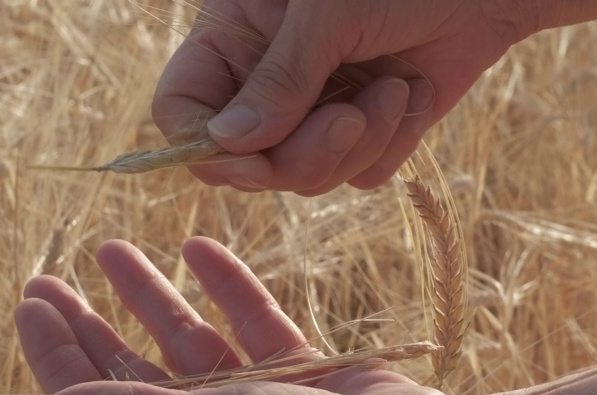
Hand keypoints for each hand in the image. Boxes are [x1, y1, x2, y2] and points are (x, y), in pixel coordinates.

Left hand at [14, 237, 459, 394]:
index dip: (56, 356)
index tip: (30, 301)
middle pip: (128, 371)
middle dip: (87, 324)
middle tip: (47, 277)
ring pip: (183, 340)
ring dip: (148, 296)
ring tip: (111, 248)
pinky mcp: (294, 379)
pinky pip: (245, 324)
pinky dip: (222, 287)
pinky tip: (198, 248)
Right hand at [152, 0, 533, 194]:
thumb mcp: (329, 14)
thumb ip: (280, 79)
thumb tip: (227, 145)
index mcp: (234, 38)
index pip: (182, 112)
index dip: (206, 147)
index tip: (255, 158)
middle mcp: (266, 82)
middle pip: (248, 164)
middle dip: (305, 152)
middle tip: (352, 116)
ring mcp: (316, 112)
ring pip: (308, 178)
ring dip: (361, 142)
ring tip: (395, 88)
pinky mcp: (367, 134)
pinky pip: (362, 175)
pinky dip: (395, 142)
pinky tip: (414, 91)